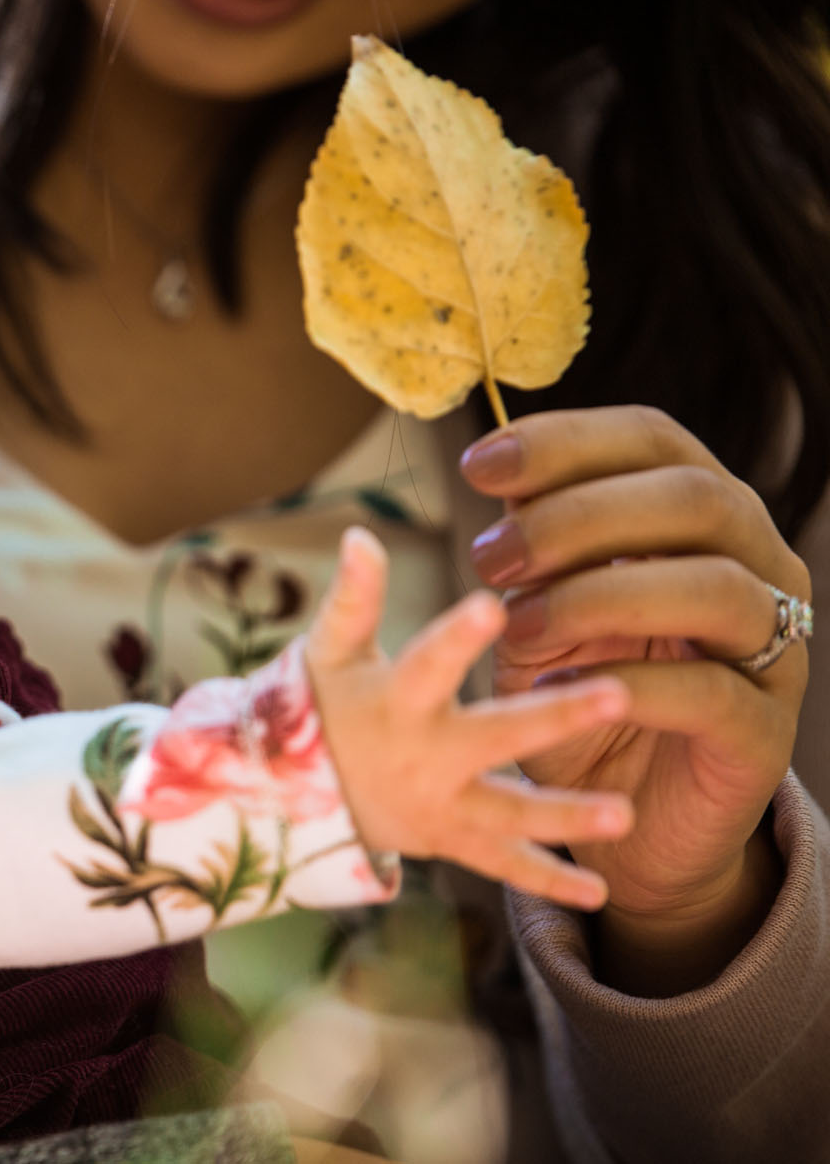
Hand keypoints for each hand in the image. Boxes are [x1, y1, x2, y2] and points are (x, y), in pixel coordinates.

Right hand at [305, 526, 635, 908]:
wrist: (295, 795)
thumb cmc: (321, 702)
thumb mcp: (330, 651)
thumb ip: (354, 597)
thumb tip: (360, 532)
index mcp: (396, 699)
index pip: (427, 662)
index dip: (456, 637)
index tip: (493, 605)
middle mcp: (422, 755)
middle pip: (494, 736)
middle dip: (555, 718)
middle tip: (619, 695)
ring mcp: (439, 804)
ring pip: (509, 814)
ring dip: (566, 817)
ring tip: (626, 815)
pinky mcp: (451, 840)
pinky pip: (502, 865)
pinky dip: (549, 882)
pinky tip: (601, 893)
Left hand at [462, 406, 803, 990]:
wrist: (618, 811)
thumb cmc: (576, 685)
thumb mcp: (538, 601)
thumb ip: (532, 542)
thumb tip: (497, 469)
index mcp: (700, 516)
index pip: (653, 439)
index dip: (565, 442)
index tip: (478, 466)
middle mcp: (755, 565)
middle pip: (694, 498)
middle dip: (577, 516)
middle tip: (491, 556)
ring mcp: (773, 647)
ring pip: (716, 586)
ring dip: (600, 596)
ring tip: (518, 626)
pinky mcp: (763, 731)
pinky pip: (710, 690)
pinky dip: (627, 682)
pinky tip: (558, 689)